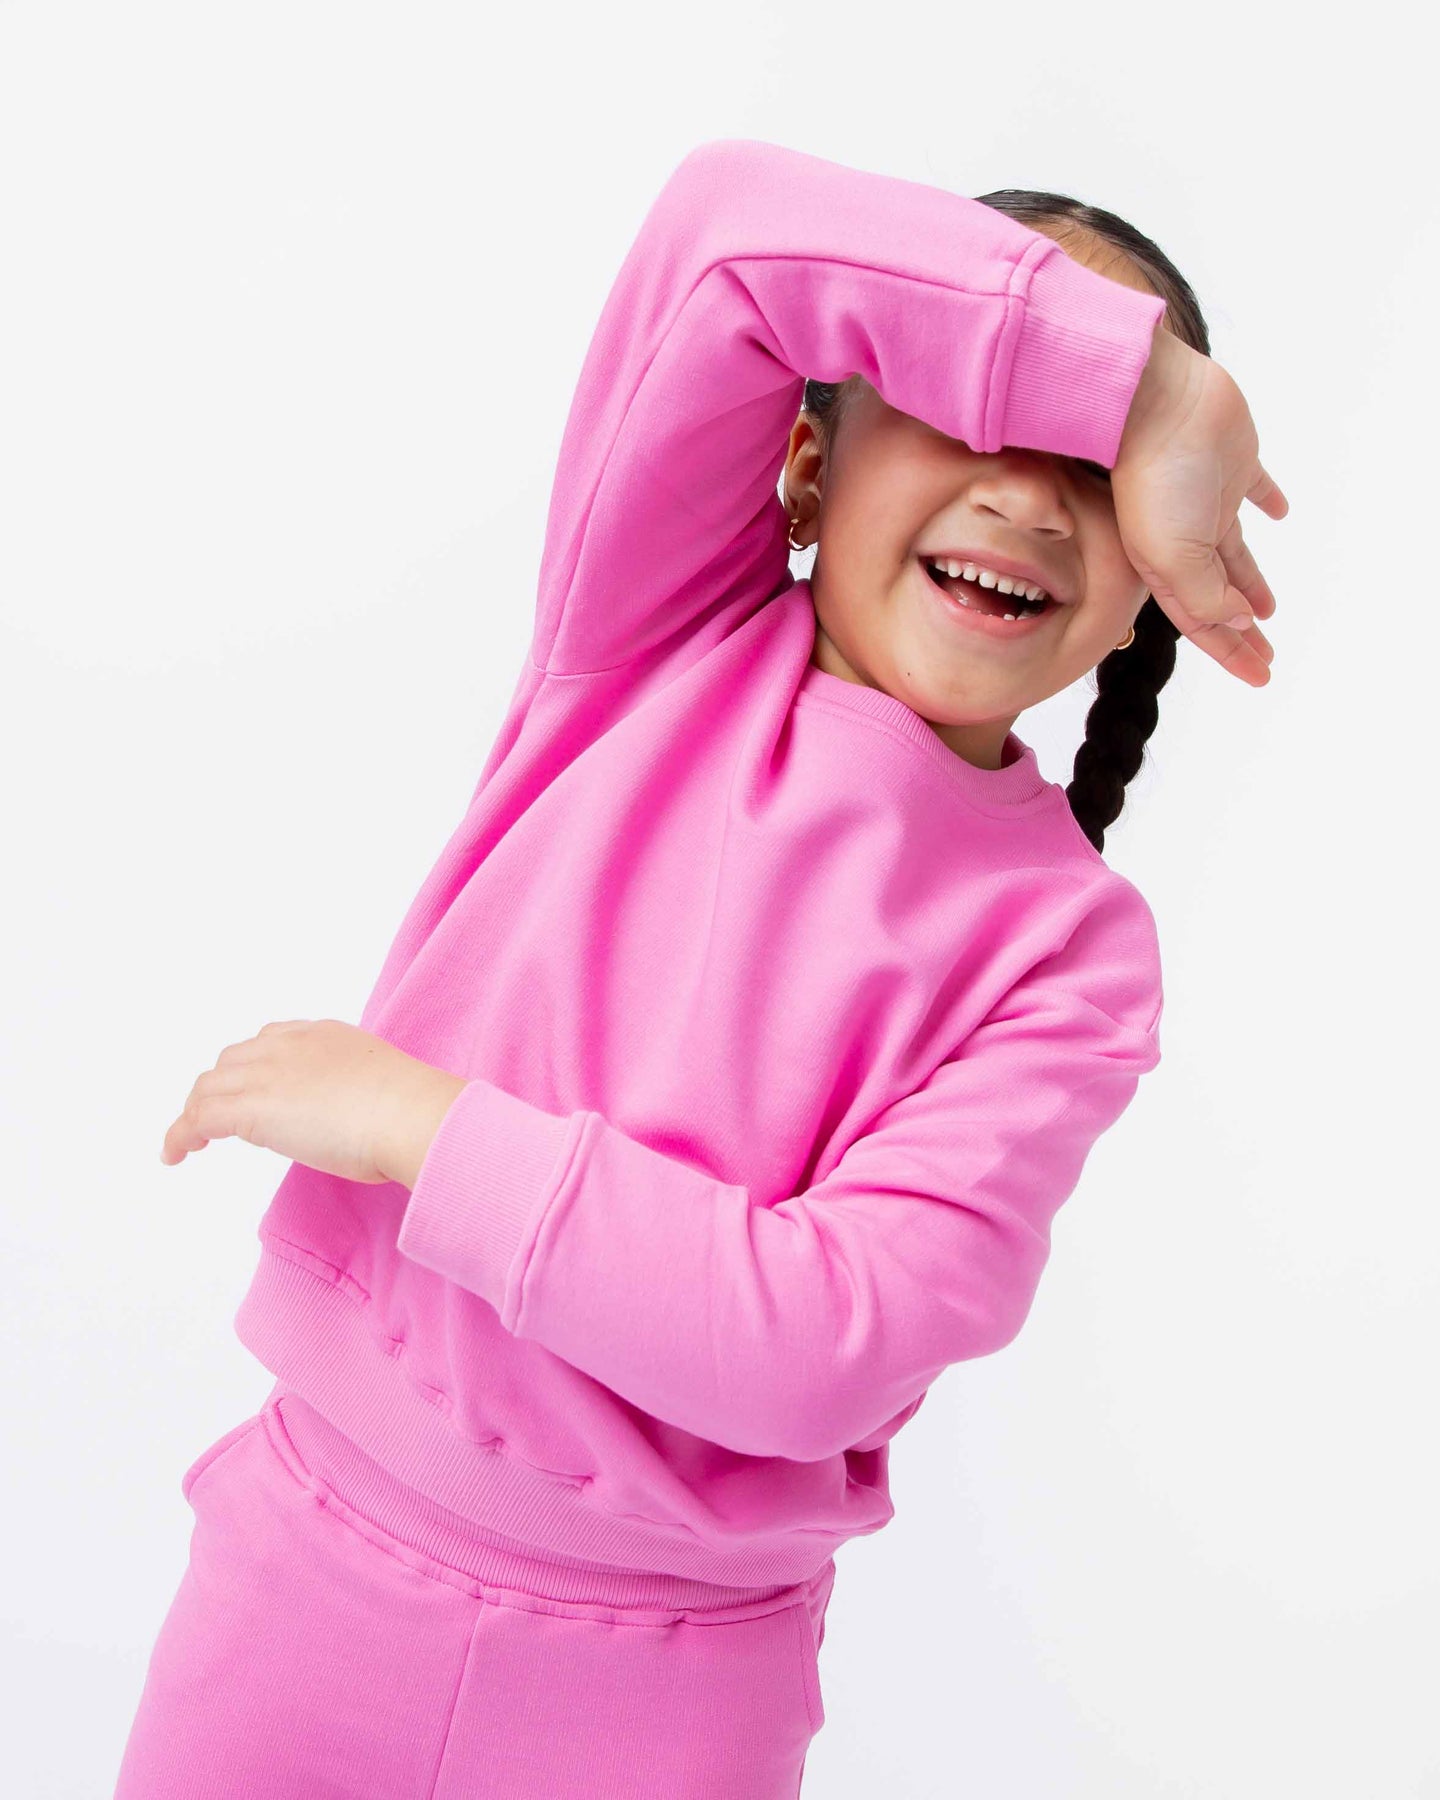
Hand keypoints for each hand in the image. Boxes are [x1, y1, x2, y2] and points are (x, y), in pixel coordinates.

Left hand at [159, 1018, 467, 1187]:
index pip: (270, 1042)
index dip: (254, 1067)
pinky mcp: (249, 1108)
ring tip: (189, 1140)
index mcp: (322, 1035)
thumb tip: (357, 1121)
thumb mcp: (381, 1086)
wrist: (409, 1113)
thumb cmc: (413, 1110)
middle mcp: (287, 1045)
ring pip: (209, 1087)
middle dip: (220, 1087)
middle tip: (218, 1119)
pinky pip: (198, 1118)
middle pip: (232, 1061)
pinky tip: (175, 1155)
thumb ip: (357, 1093)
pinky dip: (180, 1135)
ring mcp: (266, 1073)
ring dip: (197, 1112)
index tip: (255, 1089)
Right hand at [1113, 321, 1288, 686]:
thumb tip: (1240, 620)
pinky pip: (1254, 489)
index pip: (1204, 624)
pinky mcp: (1230, 464)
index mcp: (1166, 568)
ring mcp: (1207, 502)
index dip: (1232, 653)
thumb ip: (1205, 596)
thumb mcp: (1173, 557)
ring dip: (1250, 585)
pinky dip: (1267, 503)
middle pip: (1219, 598)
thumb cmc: (1152, 480)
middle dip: (1241, 631)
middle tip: (1266, 657)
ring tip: (1268, 612)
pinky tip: (1279, 515)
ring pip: (1235, 556)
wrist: (1152, 403)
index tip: (1260, 676)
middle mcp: (1184, 541)